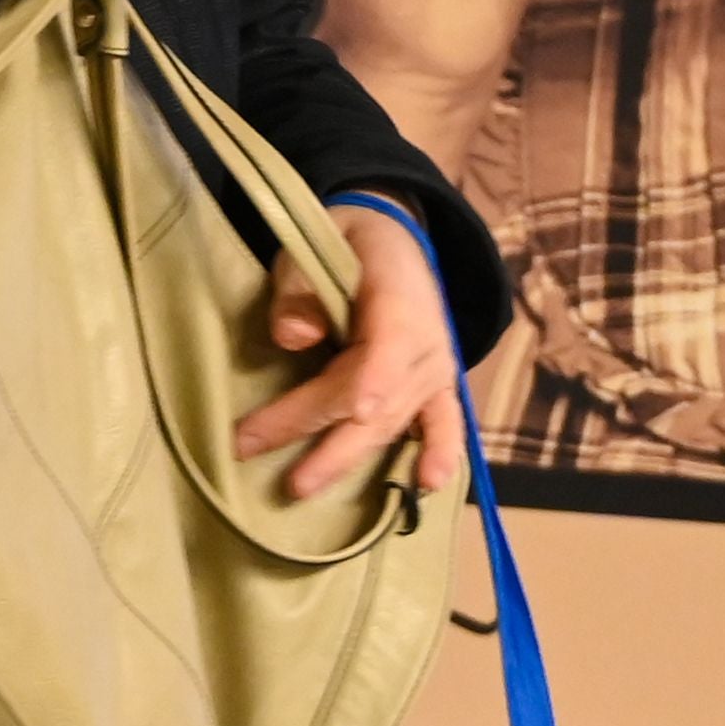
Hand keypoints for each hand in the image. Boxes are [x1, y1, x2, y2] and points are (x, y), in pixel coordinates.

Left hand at [233, 203, 467, 499]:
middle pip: (374, 401)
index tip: (341, 413)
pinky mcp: (438, 385)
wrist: (394, 238)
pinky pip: (445, 423)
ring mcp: (435, 368)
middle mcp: (426, 343)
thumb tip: (293, 339)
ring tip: (305, 487)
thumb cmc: (348, 241)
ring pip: (393, 421)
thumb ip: (300, 287)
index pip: (380, 352)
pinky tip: (429, 483)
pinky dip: (442, 453)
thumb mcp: (315, 242)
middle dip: (325, 440)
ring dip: (351, 457)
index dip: (361, 386)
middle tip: (279, 474)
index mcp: (399, 302)